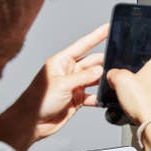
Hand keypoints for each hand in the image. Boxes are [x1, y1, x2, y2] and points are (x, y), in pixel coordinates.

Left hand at [19, 24, 107, 139]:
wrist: (31, 123)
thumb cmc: (37, 101)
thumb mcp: (62, 85)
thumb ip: (83, 77)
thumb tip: (100, 69)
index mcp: (61, 62)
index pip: (83, 45)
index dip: (96, 36)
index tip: (108, 27)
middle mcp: (68, 72)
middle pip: (92, 62)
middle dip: (105, 61)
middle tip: (119, 61)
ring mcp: (74, 85)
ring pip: (95, 79)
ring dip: (104, 80)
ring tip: (115, 80)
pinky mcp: (77, 99)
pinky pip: (93, 95)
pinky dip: (100, 96)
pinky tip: (106, 97)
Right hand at [106, 45, 150, 127]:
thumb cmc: (147, 104)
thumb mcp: (121, 80)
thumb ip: (115, 73)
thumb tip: (113, 75)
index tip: (145, 50)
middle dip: (142, 72)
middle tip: (130, 75)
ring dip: (143, 88)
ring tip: (130, 94)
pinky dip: (144, 102)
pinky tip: (134, 107)